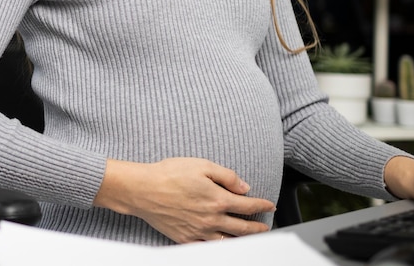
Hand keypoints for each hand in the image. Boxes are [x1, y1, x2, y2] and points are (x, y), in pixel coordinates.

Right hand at [93, 157, 275, 242]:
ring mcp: (199, 232)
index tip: (269, 205)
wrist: (144, 189)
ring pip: (228, 242)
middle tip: (266, 226)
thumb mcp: (202, 165)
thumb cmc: (170, 173)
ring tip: (250, 238)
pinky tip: (224, 245)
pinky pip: (208, 249)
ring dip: (243, 240)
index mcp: (218, 199)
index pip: (247, 205)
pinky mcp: (186, 239)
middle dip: (257, 228)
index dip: (261, 205)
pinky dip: (221, 249)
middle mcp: (211, 219)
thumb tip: (244, 187)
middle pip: (242, 228)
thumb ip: (227, 176)